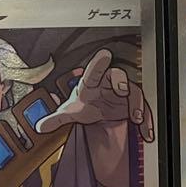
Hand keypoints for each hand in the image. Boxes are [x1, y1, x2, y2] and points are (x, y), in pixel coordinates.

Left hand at [36, 47, 154, 142]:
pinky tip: (145, 132)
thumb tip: (40, 126)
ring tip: (136, 118)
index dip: (99, 63)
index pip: (94, 71)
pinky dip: (146, 120)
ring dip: (137, 104)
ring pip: (134, 92)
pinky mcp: (133, 104)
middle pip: (117, 75)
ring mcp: (123, 93)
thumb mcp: (70, 112)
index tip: (104, 54)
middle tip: (122, 90)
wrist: (100, 112)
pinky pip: (143, 108)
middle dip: (121, 81)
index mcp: (92, 83)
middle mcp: (109, 84)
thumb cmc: (86, 104)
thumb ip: (56, 119)